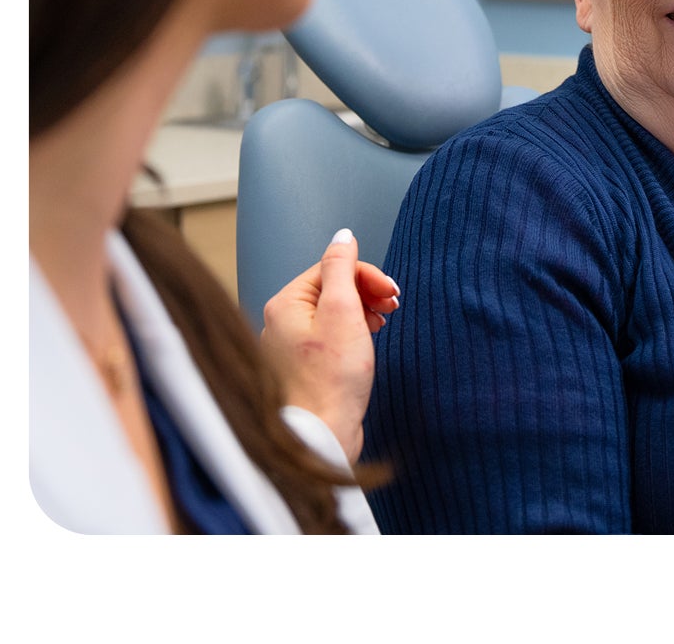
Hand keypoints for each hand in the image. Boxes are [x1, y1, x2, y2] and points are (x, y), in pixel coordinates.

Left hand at [260, 229, 399, 462]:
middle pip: (331, 289)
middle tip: (392, 307)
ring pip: (332, 313)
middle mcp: (281, 322)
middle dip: (366, 292)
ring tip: (382, 325)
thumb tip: (343, 236)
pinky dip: (352, 334)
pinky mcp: (305, 369)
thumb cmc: (332, 380)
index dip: (366, 276)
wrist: (322, 436)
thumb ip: (342, 267)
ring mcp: (291, 347)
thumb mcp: (343, 311)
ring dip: (362, 312)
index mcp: (285, 304)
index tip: (391, 294)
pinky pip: (330, 337)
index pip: (331, 268)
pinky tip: (366, 344)